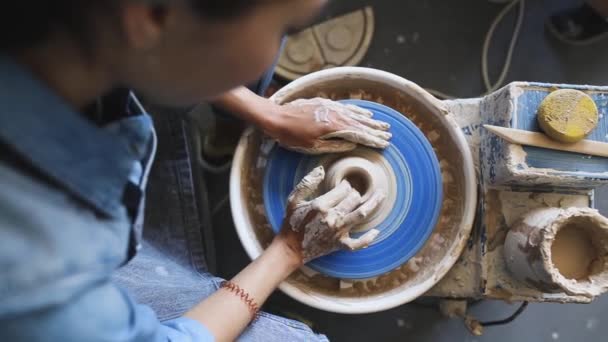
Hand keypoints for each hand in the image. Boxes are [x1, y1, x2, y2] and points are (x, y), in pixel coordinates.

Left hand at [267, 97, 391, 153]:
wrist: (276, 117)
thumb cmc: (292, 136)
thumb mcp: (313, 146)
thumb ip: (335, 144)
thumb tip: (352, 142)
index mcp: (334, 126)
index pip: (359, 133)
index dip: (372, 139)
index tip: (385, 143)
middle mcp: (335, 114)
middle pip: (360, 122)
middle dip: (375, 129)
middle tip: (389, 134)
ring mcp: (330, 107)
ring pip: (355, 114)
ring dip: (370, 120)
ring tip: (381, 124)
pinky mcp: (325, 104)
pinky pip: (346, 107)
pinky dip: (358, 110)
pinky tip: (365, 112)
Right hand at [277, 166, 384, 262]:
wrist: (290, 249)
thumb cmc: (291, 223)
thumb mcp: (293, 200)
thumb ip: (306, 183)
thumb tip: (321, 169)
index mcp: (320, 205)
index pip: (342, 189)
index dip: (345, 184)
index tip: (344, 185)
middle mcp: (331, 217)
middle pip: (353, 199)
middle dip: (356, 193)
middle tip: (354, 193)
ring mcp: (337, 231)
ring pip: (361, 214)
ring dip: (374, 203)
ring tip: (382, 195)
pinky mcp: (339, 244)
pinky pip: (358, 243)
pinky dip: (368, 238)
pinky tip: (376, 231)